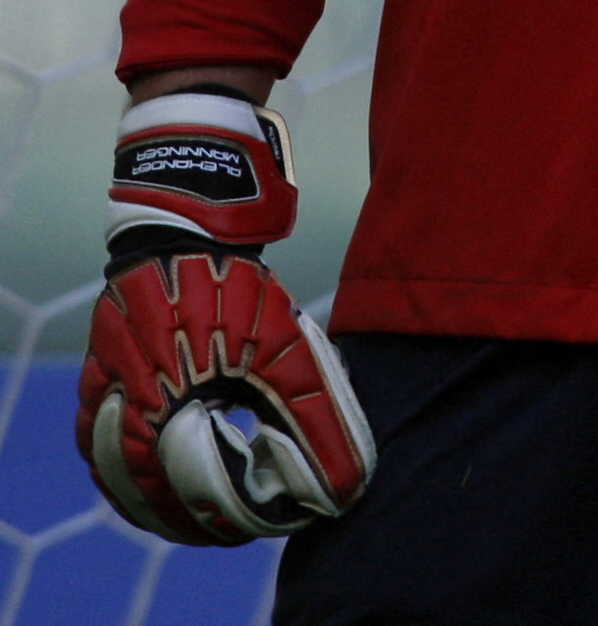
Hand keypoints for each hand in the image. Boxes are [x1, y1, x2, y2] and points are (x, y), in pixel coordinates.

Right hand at [76, 92, 376, 543]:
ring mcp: (98, 396)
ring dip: (161, 497)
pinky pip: (104, 446)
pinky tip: (169, 474)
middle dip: (192, 512)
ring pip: (120, 474)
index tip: (259, 523)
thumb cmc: (240, 289)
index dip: (225, 515)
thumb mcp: (287, 351)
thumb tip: (344, 487)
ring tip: (207, 508)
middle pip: (147, 491)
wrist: (187, 231)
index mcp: (158, 407)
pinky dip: (135, 470)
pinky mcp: (94, 384)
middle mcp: (116, 409)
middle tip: (236, 524)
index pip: (184, 492)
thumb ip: (313, 419)